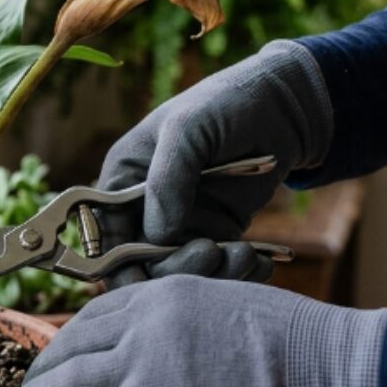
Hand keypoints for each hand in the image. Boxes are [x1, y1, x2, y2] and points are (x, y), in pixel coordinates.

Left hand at [8, 275, 386, 386]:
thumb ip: (189, 325)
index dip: (68, 340)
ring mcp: (143, 364)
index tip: (58, 356)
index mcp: (165, 292)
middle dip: (44, 370)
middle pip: (71, 346)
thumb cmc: (299, 344)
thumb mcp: (230, 307)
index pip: (95, 314)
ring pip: (66, 385)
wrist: (328, 367)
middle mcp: (143, 321)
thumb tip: (175, 354)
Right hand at [98, 41, 332, 287]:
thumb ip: (167, 179)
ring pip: (182, 272)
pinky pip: (218, 268)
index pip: (103, 235)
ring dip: (213, 274)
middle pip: (142, 263)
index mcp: (122, 179)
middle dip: (176, 268)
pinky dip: (238, 272)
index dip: (117, 265)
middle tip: (212, 254)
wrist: (282, 108)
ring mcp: (182, 223)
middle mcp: (145, 207)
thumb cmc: (225, 104)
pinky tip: (260, 260)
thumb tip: (158, 236)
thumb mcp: (190, 129)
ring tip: (247, 256)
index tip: (145, 282)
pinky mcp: (216, 233)